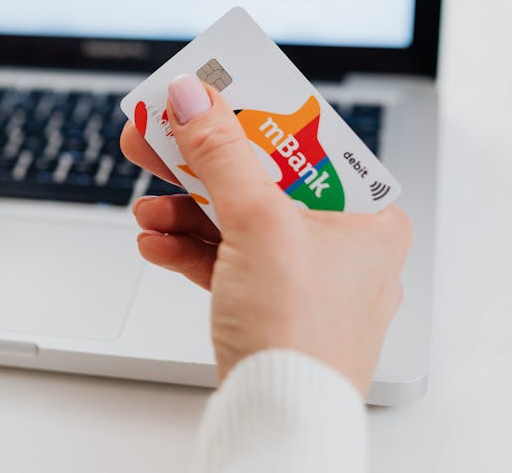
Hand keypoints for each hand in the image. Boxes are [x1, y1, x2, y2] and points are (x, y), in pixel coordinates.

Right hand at [121, 74, 411, 395]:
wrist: (278, 417)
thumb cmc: (299, 334)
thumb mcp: (258, 223)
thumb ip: (222, 153)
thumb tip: (194, 98)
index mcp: (366, 216)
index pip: (304, 143)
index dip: (251, 114)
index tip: (209, 94)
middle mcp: (339, 243)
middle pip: (258, 179)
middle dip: (199, 164)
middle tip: (158, 136)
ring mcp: (301, 275)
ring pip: (234, 220)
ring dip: (184, 212)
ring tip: (145, 208)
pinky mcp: (267, 301)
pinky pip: (224, 258)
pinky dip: (188, 248)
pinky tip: (155, 243)